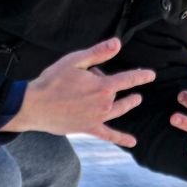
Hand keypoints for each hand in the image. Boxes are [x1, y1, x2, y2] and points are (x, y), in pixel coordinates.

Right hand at [2, 37, 154, 147]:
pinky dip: (121, 138)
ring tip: (136, 101)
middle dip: (115, 85)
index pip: (128, 79)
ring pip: (119, 110)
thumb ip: (98, 52)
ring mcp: (97, 118)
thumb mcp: (75, 60)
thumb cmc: (52, 80)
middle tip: (101, 79)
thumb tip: (118, 43)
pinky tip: (133, 142)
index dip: (141, 75)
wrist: (35, 105)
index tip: (151, 74)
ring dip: (128, 104)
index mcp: (102, 86)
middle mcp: (104, 103)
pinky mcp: (88, 128)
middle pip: (118, 93)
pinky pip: (109, 135)